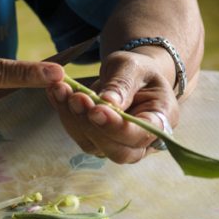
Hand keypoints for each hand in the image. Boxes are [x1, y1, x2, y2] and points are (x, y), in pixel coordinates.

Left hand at [45, 50, 178, 163]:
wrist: (130, 76)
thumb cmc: (137, 70)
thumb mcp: (132, 67)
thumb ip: (122, 84)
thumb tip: (108, 102)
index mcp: (162, 120)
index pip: (141, 134)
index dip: (118, 127)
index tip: (97, 110)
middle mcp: (143, 141)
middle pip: (118, 151)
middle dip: (92, 126)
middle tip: (76, 99)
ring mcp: (119, 145)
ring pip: (94, 145)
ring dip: (74, 119)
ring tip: (61, 90)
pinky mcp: (97, 141)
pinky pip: (79, 134)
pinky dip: (65, 114)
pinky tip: (56, 92)